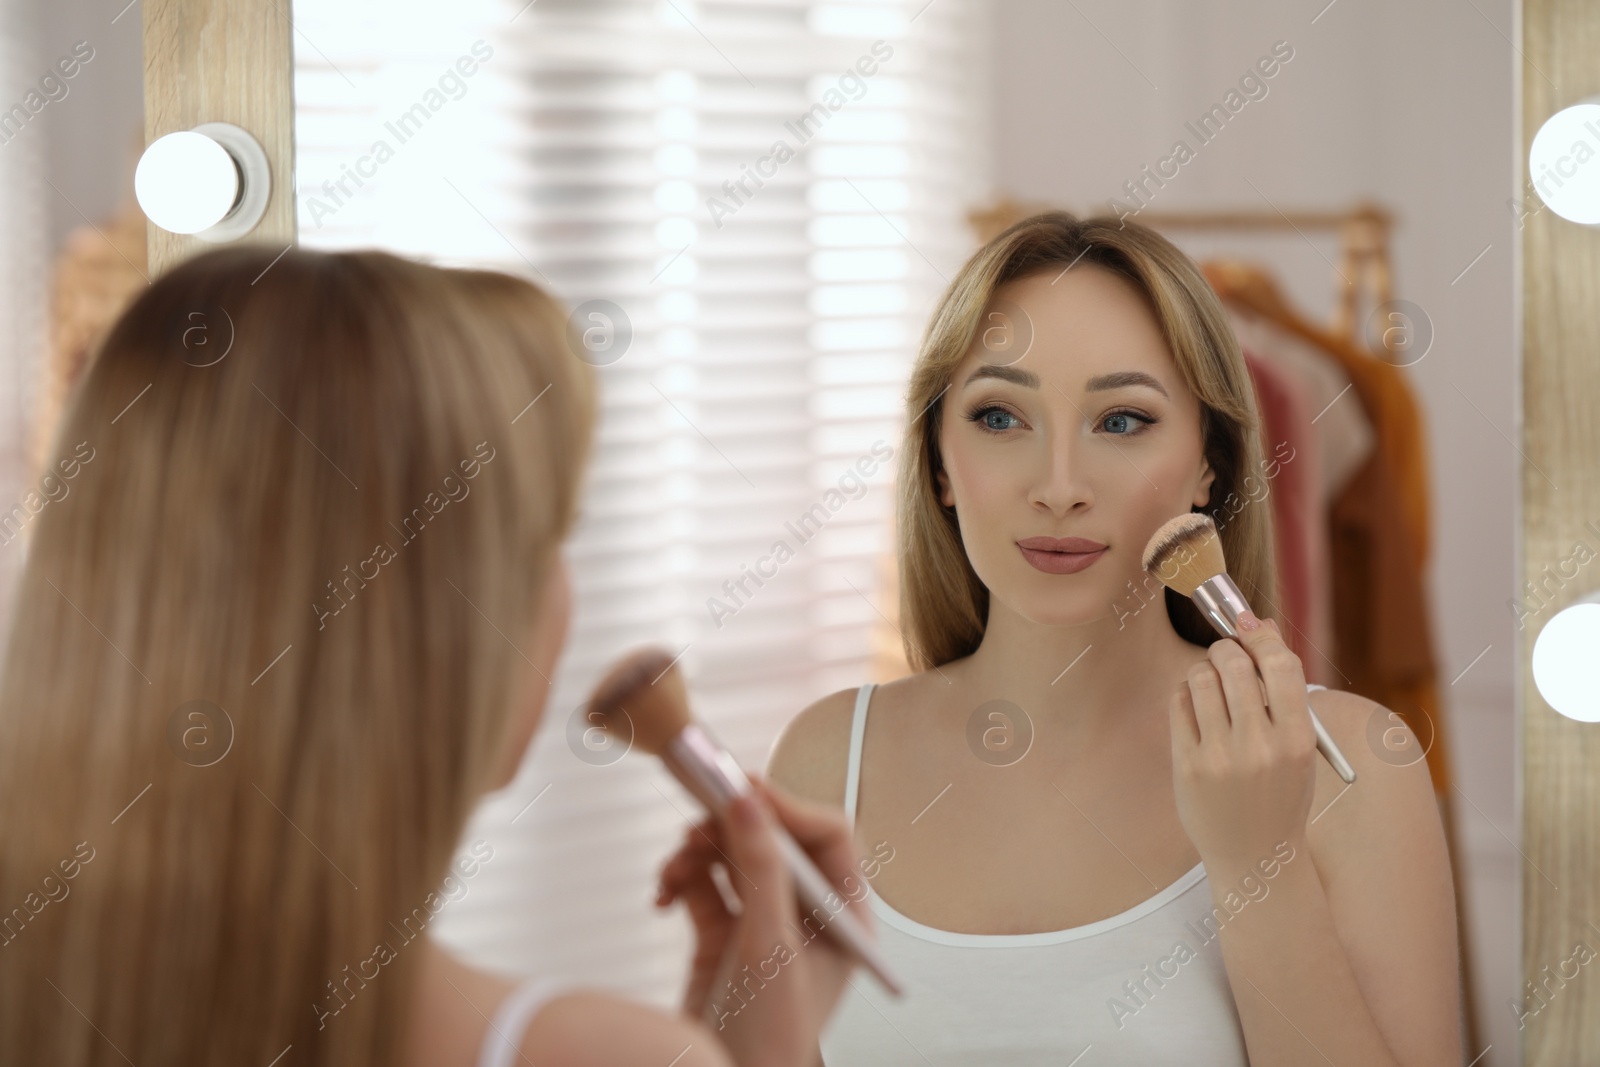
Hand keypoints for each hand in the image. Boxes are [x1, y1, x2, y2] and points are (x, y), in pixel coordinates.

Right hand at [655, 774, 868, 1066]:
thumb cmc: (768, 1041)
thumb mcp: (770, 948)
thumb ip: (762, 870)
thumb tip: (750, 801)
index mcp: (843, 916)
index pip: (828, 836)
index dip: (787, 806)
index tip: (743, 788)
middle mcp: (807, 914)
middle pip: (774, 838)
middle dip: (732, 826)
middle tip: (699, 813)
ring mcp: (764, 922)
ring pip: (732, 856)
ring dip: (698, 852)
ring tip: (676, 865)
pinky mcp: (723, 935)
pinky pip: (702, 884)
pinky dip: (680, 879)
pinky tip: (664, 895)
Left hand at [1169, 612, 1317, 874]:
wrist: (1256, 857)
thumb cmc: (1280, 791)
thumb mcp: (1297, 746)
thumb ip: (1284, 689)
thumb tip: (1260, 623)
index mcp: (1297, 740)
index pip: (1281, 664)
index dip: (1261, 635)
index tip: (1248, 623)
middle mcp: (1260, 747)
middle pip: (1234, 664)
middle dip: (1226, 648)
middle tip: (1226, 656)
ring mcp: (1220, 758)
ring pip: (1201, 678)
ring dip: (1204, 670)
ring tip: (1212, 685)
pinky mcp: (1187, 766)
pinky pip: (1179, 703)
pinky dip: (1186, 693)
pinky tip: (1196, 706)